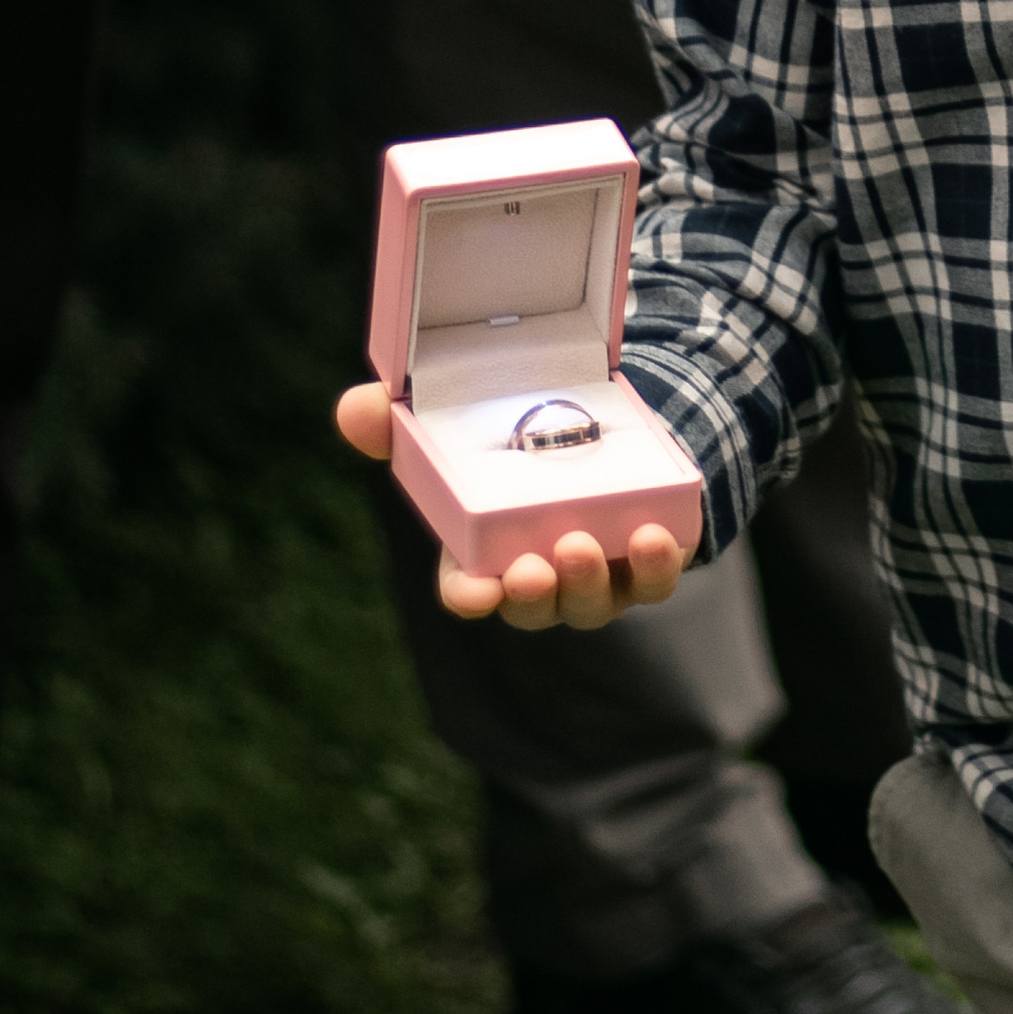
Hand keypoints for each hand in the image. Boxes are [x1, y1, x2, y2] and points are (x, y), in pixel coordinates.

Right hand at [335, 378, 688, 627]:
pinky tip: (655, 537)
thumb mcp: (450, 426)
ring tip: (583, 544)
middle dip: (531, 594)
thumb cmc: (504, 448)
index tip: (475, 591)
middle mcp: (538, 578)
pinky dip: (656, 567)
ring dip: (588, 581)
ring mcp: (593, 577)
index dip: (470, 596)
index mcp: (483, 556)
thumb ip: (397, 421)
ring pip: (591, 602)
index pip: (468, 592)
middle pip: (532, 606)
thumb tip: (356, 407)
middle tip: (533, 567)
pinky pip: (653, 581)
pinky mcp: (643, 561)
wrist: (591, 433)